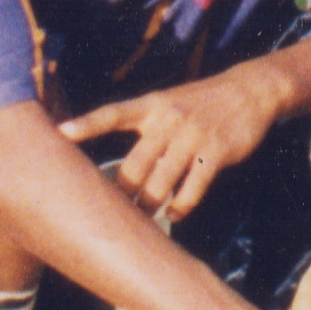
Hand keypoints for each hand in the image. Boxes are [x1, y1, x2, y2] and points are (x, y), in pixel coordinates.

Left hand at [61, 58, 291, 222]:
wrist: (250, 91)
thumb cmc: (200, 103)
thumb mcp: (170, 102)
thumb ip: (145, 128)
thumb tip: (121, 169)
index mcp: (152, 105)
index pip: (113, 113)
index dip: (87, 124)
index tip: (60, 132)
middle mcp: (169, 120)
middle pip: (135, 163)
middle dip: (122, 193)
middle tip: (112, 212)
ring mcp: (192, 137)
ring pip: (161, 182)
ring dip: (149, 205)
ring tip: (143, 218)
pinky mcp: (216, 153)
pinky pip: (192, 188)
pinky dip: (180, 207)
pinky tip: (174, 214)